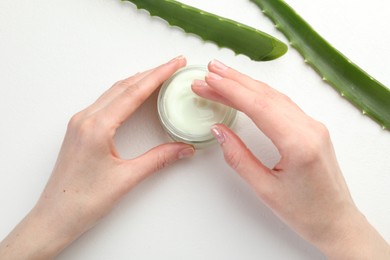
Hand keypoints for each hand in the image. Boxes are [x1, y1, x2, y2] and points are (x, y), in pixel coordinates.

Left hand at [0, 56, 194, 258]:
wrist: (55, 216)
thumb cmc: (83, 201)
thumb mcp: (127, 178)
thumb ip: (158, 159)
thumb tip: (184, 149)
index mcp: (97, 127)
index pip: (133, 92)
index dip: (158, 75)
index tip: (174, 64)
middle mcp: (86, 119)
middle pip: (124, 86)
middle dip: (151, 73)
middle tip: (173, 65)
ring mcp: (80, 123)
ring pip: (113, 92)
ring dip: (138, 81)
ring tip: (159, 75)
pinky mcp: (80, 129)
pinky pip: (105, 102)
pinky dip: (125, 93)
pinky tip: (135, 94)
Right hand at [192, 60, 389, 258]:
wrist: (336, 221)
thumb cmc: (305, 211)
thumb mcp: (264, 188)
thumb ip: (239, 157)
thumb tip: (219, 130)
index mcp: (299, 143)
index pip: (259, 106)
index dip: (231, 91)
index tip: (209, 81)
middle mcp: (310, 128)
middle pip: (266, 96)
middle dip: (235, 81)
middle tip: (210, 71)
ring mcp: (313, 126)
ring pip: (274, 97)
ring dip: (247, 84)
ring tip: (223, 76)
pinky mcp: (312, 128)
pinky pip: (283, 104)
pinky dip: (260, 94)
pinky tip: (247, 90)